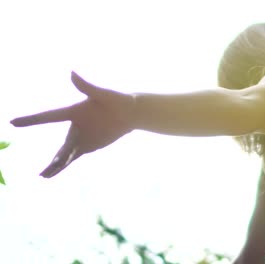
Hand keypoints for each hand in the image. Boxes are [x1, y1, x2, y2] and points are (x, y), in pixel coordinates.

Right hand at [11, 72, 135, 177]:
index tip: (12, 122)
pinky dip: (64, 165)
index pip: (49, 116)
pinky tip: (53, 173)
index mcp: (73, 111)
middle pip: (62, 144)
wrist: (130, 113)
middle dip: (55, 156)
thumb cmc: (117, 100)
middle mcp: (73, 126)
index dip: (31, 119)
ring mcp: (80, 138)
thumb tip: (72, 72)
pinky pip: (73, 157)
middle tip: (42, 167)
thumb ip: (86, 86)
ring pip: (65, 153)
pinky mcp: (87, 146)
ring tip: (43, 175)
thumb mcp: (103, 94)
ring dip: (56, 164)